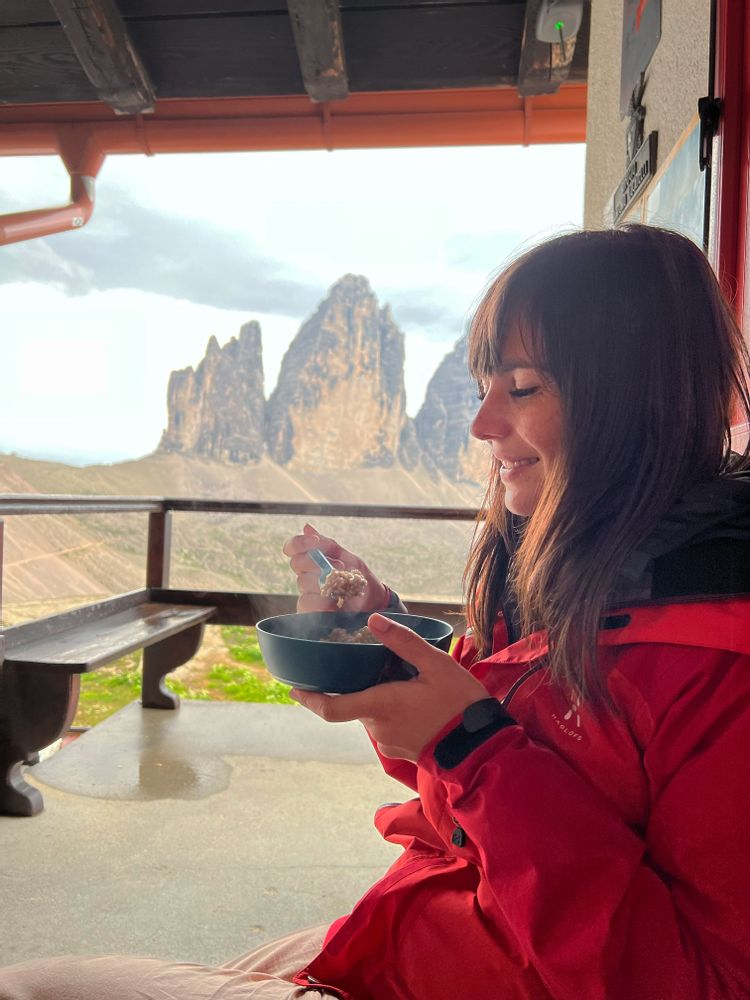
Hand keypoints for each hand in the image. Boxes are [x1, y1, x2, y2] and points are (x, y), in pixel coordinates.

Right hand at [282, 523, 387, 612]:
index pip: (293, 548)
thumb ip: (329, 546)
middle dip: (317, 562)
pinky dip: (322, 601)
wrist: (374, 604)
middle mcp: (306, 577)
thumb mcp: (350, 559)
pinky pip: (307, 603)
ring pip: (302, 583)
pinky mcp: (309, 613)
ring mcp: (307, 594)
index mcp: (313, 561)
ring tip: (344, 586)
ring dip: (324, 582)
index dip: (298, 543)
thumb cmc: (361, 579)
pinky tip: (336, 601)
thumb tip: (306, 527)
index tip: (314, 541)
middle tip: (340, 567)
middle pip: (297, 564)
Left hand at [290, 613, 488, 761]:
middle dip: (360, 686)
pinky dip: (391, 711)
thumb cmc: (460, 705)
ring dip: (379, 698)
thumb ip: (403, 642)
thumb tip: (373, 620)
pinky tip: (414, 700)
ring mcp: (389, 743)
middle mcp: (378, 728)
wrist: (482, 748)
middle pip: (356, 704)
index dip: (308, 699)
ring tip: (404, 680)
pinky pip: (387, 726)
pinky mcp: (403, 751)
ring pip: (373, 715)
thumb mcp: (436, 665)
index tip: (294, 688)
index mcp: (380, 705)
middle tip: (378, 666)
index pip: (330, 708)